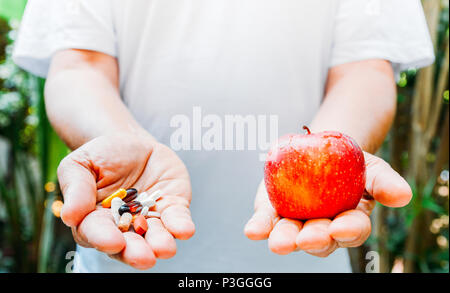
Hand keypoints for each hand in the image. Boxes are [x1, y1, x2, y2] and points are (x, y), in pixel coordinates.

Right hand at [57, 132, 194, 268]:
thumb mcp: (80, 163)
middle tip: (145, 258)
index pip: (96, 233)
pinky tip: (184, 230)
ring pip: (155, 237)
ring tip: (165, 248)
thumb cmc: (101, 155)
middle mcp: (123, 226)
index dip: (104, 239)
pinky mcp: (172, 208)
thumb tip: (69, 216)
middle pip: (128, 244)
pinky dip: (180, 226)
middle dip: (136, 252)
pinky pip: (177, 219)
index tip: (114, 242)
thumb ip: (76, 188)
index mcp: (94, 219)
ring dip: (160, 244)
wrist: (131, 142)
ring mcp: (150, 219)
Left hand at [244, 152, 411, 256]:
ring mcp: (296, 221)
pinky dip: (260, 227)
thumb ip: (384, 182)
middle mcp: (322, 227)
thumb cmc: (351, 163)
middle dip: (315, 239)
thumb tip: (404, 196)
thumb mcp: (371, 167)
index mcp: (349, 221)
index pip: (352, 230)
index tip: (342, 226)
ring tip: (278, 243)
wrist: (321, 149)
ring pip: (291, 236)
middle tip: (309, 237)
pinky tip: (253, 230)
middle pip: (320, 240)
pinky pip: (266, 222)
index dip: (348, 229)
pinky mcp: (273, 212)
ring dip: (285, 240)